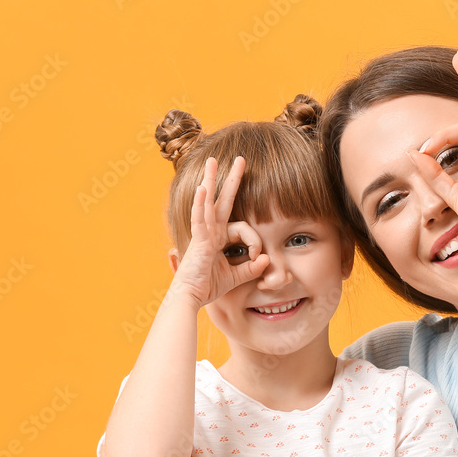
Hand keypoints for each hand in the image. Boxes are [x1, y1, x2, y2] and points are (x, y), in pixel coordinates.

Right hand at [171, 156, 269, 307]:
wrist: (190, 297)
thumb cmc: (208, 287)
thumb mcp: (235, 276)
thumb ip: (251, 268)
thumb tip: (267, 260)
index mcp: (218, 237)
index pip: (243, 227)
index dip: (255, 241)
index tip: (259, 257)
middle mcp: (209, 231)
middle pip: (221, 199)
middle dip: (231, 179)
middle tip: (240, 159)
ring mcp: (202, 233)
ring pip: (207, 201)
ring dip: (211, 179)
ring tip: (213, 160)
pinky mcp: (198, 241)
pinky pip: (199, 219)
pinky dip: (201, 204)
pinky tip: (203, 189)